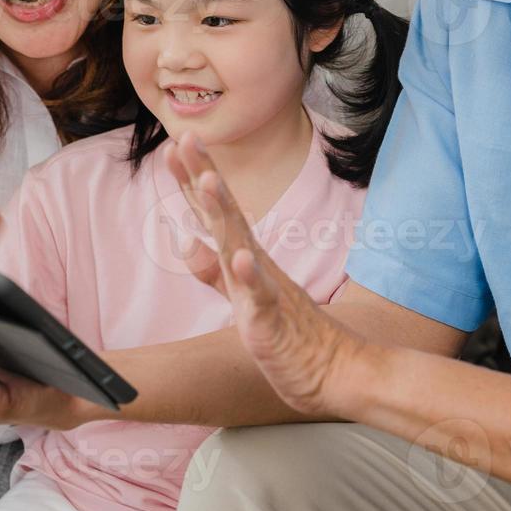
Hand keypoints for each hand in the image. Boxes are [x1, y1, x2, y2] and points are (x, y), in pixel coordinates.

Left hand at [166, 132, 367, 416]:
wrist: (336, 371)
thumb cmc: (288, 335)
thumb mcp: (240, 298)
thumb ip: (212, 271)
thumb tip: (186, 240)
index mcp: (243, 260)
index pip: (214, 213)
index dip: (193, 180)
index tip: (175, 145)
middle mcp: (254, 265)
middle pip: (224, 214)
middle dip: (204, 176)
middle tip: (186, 138)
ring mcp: (265, 289)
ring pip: (240, 244)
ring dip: (223, 212)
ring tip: (206, 181)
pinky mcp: (273, 320)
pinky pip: (260, 296)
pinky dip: (249, 276)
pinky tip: (240, 258)